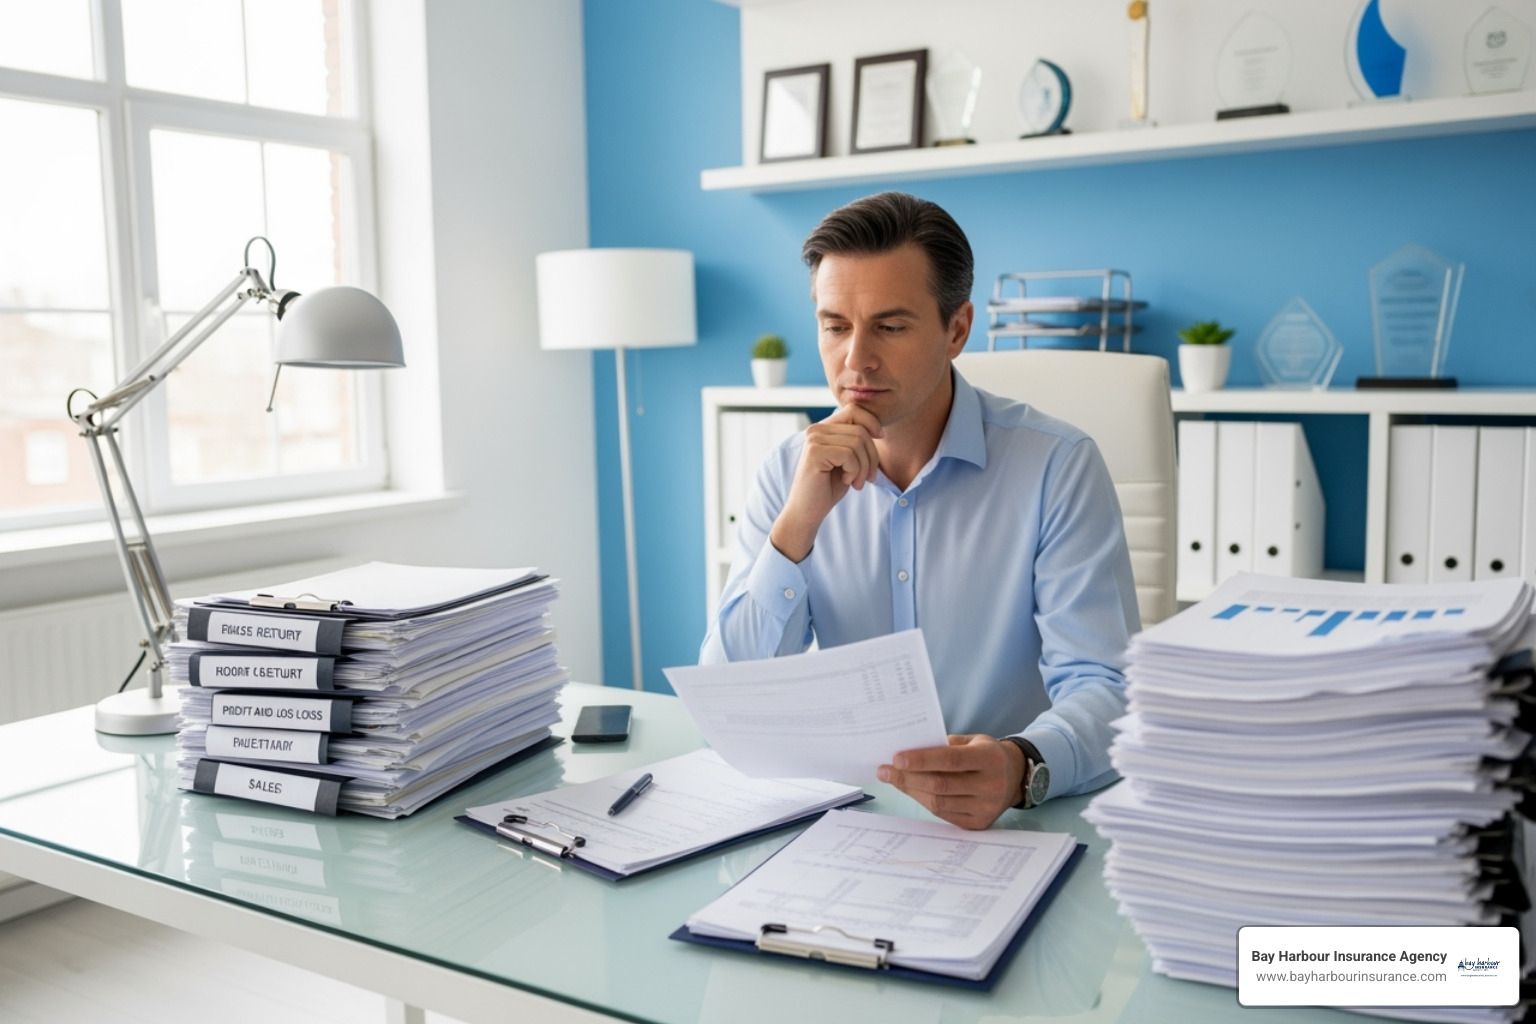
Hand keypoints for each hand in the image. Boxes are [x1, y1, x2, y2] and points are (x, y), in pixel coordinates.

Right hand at [769, 404, 882, 562]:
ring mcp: (814, 439)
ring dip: (864, 467)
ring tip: (856, 482)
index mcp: (824, 428)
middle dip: (871, 457)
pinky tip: (846, 481)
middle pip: (861, 431)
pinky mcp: (815, 452)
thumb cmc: (829, 487)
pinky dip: (854, 471)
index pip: (855, 410)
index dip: (872, 422)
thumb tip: (878, 429)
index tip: (880, 438)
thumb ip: (857, 442)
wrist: (808, 511)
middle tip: (867, 478)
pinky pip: (849, 454)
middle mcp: (816, 429)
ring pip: (858, 443)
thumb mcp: (848, 460)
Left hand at [877, 735, 1026, 830]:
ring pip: (938, 802)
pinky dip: (924, 801)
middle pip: (941, 784)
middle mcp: (991, 785)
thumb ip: (944, 745)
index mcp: (990, 759)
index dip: (922, 760)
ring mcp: (986, 808)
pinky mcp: (979, 823)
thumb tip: (907, 753)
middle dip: (908, 777)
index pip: (951, 760)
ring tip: (893, 779)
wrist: (1015, 777)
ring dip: (911, 790)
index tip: (896, 758)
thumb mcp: (972, 741)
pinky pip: (943, 814)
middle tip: (885, 771)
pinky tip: (912, 790)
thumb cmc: (986, 755)